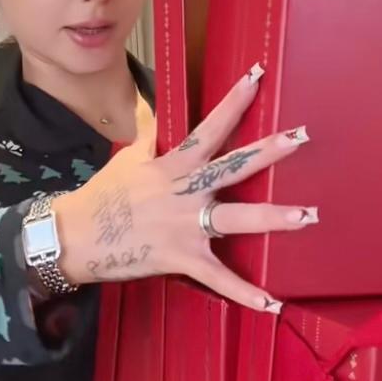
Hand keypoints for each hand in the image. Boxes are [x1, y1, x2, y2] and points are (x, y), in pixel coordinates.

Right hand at [53, 65, 317, 312]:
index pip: (210, 127)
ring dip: (272, 218)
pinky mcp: (181, 258)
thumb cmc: (101, 196)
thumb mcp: (126, 157)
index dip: (234, 101)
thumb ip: (144, 129)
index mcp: (174, 165)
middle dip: (268, 152)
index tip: (257, 76)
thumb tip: (144, 100)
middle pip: (233, 167)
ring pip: (236, 220)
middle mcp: (185, 192)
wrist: (74, 236)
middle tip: (301, 137)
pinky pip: (218, 277)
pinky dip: (244, 293)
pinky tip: (272, 304)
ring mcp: (185, 226)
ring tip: (307, 215)